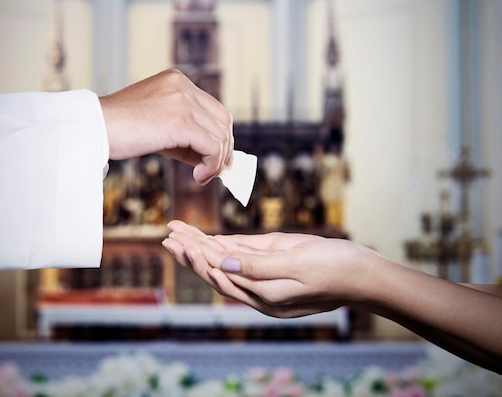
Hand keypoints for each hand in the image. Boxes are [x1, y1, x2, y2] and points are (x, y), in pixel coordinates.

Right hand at [99, 69, 233, 184]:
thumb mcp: (158, 126)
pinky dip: (211, 165)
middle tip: (215, 171)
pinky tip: (198, 176)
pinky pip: (212, 146)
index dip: (220, 135)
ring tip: (202, 176)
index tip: (217, 158)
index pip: (214, 109)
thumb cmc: (119, 130)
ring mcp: (183, 101)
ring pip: (220, 135)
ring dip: (216, 161)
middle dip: (223, 149)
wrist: (95, 128)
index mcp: (177, 81)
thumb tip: (211, 158)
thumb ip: (184, 135)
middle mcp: (183, 86)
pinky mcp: (181, 121)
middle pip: (222, 120)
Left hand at [163, 220, 375, 317]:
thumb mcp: (296, 263)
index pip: (220, 275)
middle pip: (215, 271)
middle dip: (190, 252)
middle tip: (167, 234)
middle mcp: (259, 293)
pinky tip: (206, 238)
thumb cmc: (334, 267)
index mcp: (263, 296)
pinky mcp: (273, 270)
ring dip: (201, 248)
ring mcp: (266, 282)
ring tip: (178, 233)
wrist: (363, 274)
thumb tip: (221, 263)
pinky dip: (222, 248)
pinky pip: (242, 260)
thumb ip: (256, 266)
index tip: (177, 239)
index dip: (196, 257)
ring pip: (225, 265)